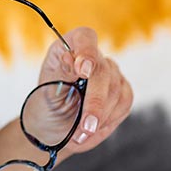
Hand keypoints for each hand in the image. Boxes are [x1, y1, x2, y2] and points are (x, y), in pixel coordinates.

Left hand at [38, 27, 133, 160]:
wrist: (55, 130)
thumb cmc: (46, 107)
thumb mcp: (46, 91)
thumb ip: (61, 73)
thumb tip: (70, 58)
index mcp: (68, 48)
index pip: (84, 38)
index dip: (86, 51)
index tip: (83, 71)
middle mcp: (91, 57)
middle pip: (102, 70)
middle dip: (94, 102)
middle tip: (85, 125)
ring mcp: (109, 73)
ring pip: (116, 89)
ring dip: (100, 116)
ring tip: (81, 132)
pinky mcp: (122, 90)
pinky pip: (124, 102)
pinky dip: (109, 118)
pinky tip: (93, 128)